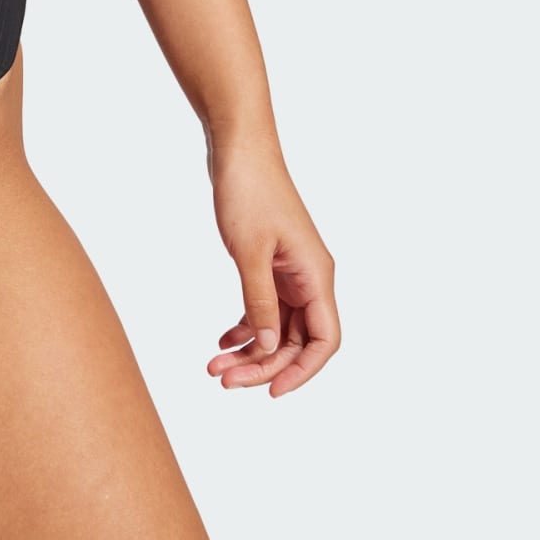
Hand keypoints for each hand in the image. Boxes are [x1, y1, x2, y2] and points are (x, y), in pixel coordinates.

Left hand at [205, 136, 339, 398]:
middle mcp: (309, 277)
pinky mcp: (270, 263)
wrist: (238, 147)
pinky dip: (245, 325)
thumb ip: (259, 302)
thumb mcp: (249, 251)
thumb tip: (268, 349)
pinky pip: (264, 307)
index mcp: (316, 275)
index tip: (271, 391)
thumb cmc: (248, 191)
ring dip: (250, 349)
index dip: (302, 371)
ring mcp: (290, 270)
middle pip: (295, 340)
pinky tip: (222, 340)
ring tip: (214, 366)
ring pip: (276, 326)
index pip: (324, 340)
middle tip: (223, 380)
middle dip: (262, 364)